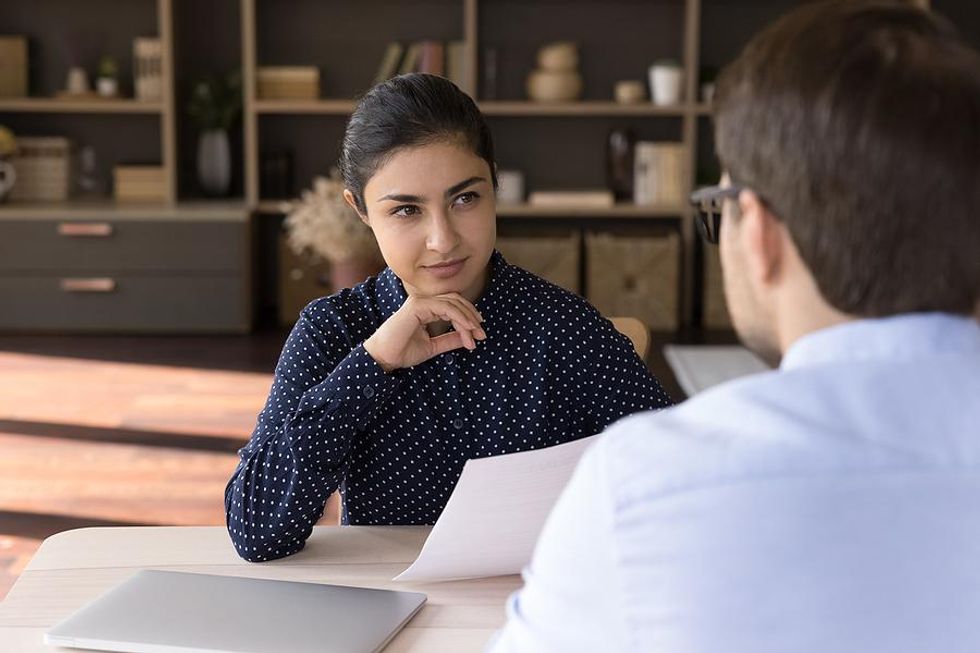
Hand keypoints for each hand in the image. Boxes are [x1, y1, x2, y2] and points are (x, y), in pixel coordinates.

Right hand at [363, 293, 486, 371]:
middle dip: (472, 317)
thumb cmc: (402, 352)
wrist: (384, 357)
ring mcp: (420, 301)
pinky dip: (458, 317)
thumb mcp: (433, 346)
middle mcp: (424, 302)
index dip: (468, 318)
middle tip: (481, 334)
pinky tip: (466, 330)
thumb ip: (449, 340)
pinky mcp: (418, 305)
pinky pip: (445, 307)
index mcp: (426, 308)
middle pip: (456, 301)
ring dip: (467, 319)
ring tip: (475, 335)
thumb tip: (468, 338)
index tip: (479, 336)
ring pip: (453, 303)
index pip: (453, 306)